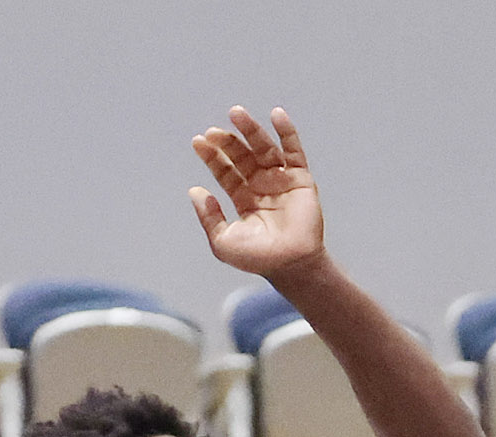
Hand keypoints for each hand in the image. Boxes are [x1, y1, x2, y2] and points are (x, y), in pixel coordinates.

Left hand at [189, 107, 324, 281]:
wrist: (290, 264)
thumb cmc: (258, 259)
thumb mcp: (222, 242)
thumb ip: (208, 217)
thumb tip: (195, 191)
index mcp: (244, 199)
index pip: (226, 171)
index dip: (212, 156)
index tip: (199, 142)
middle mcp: (262, 187)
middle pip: (242, 156)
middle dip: (227, 142)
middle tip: (213, 132)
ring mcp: (282, 181)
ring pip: (264, 148)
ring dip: (250, 130)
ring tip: (236, 113)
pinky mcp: (300, 179)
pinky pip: (293, 150)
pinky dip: (287, 131)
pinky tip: (276, 115)